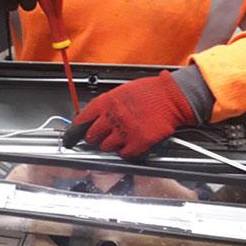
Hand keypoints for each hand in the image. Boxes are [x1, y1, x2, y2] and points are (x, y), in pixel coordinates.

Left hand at [62, 71, 196, 159]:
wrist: (173, 97)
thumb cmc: (152, 92)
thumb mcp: (124, 91)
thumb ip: (108, 104)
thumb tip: (97, 115)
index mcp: (107, 102)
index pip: (82, 120)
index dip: (75, 130)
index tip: (71, 137)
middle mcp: (112, 118)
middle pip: (92, 136)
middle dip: (94, 138)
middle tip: (100, 137)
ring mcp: (125, 132)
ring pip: (106, 147)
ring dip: (111, 145)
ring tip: (120, 139)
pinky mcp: (138, 142)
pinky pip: (124, 154)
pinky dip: (126, 151)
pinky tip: (131, 144)